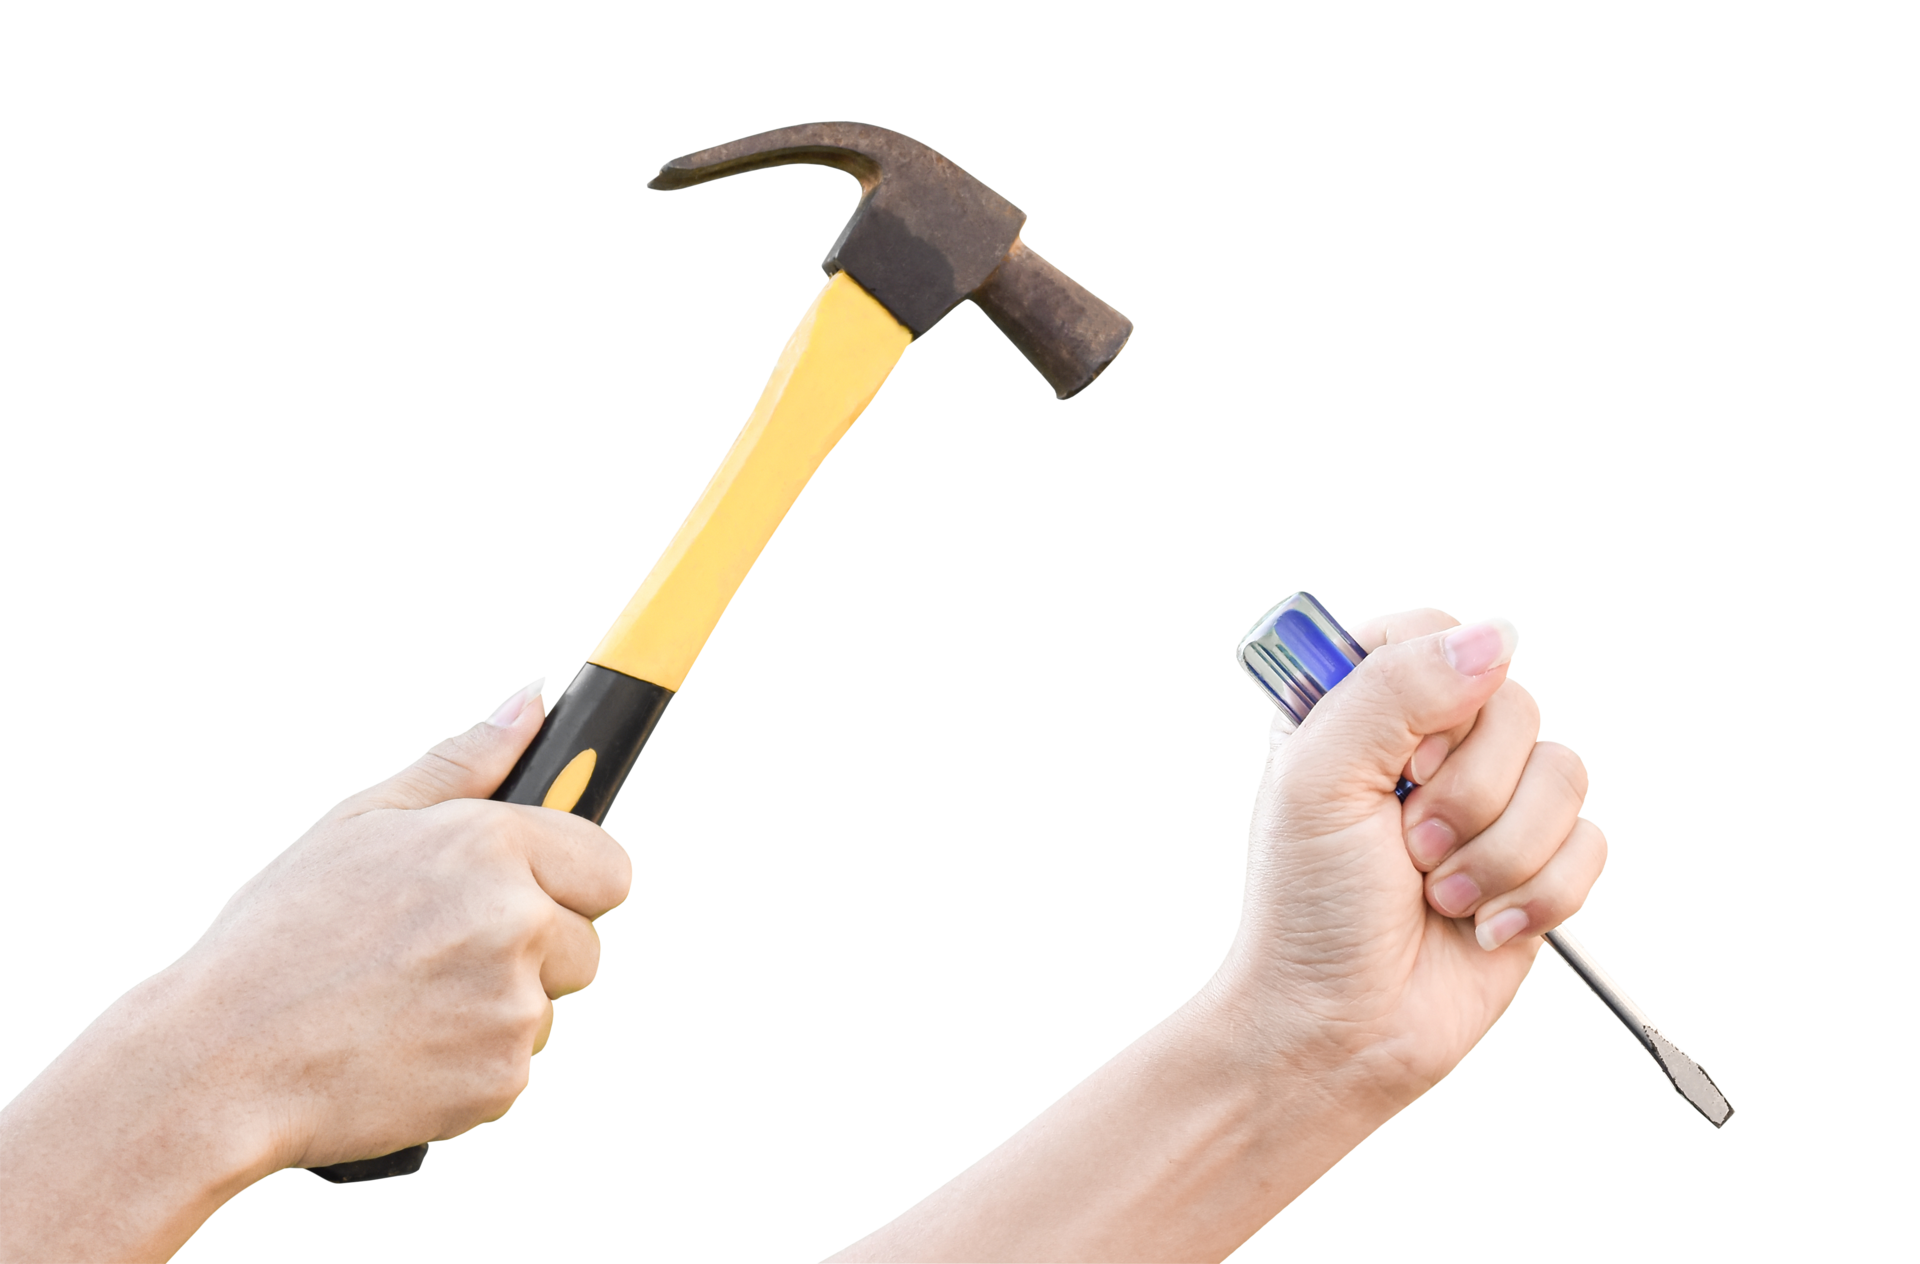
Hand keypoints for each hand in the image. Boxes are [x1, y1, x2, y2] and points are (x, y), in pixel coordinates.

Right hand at [0, 675, 635, 1261]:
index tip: (538, 894)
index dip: (574, 882)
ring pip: (547, 1009)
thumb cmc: (279, 936)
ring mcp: (514, 1006)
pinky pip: (514, 1069)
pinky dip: (472, 1066)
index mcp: (490, 844)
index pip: (609, 866)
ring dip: (499, 1010)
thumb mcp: (359, 822)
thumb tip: (532, 702)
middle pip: (585, 945)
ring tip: (404, 1006)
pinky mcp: (502, 1079)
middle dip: (537, 952)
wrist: (219, 1063)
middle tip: (442, 957)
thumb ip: (462, 761)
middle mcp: (517, 920)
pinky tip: (402, 1052)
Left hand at [823, 604, 1610, 1263]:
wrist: (1338, 1030)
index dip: (1440, 693)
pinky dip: (1539, 893)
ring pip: (1565, 775)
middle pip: (1517, 705)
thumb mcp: (1320, 779)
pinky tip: (1481, 925)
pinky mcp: (1536, 868)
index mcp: (1363, 710)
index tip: (1404, 756)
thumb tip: (1497, 637)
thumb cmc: (1308, 909)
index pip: (1439, 635)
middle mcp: (1432, 749)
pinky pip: (1590, 844)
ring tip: (1438, 893)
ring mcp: (1490, 808)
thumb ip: (1397, 690)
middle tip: (1410, 845)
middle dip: (1469, 792)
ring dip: (1501, 851)